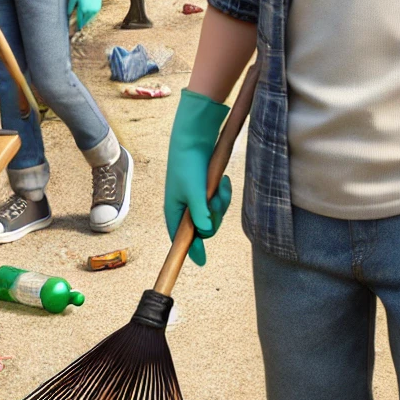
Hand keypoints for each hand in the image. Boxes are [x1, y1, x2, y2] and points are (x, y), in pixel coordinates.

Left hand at [67, 0, 101, 29]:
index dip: (77, 26)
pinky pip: (94, 15)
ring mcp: (96, 8)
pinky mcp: (99, 6)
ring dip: (87, 22)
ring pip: (91, 19)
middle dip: (82, 25)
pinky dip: (90, 17)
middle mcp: (91, 11)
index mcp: (83, 9)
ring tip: (82, 25)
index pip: (80, 21)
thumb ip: (70, 8)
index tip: (75, 32)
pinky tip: (87, 17)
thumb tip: (68, 16)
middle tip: (78, 30)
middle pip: (86, 22)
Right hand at [164, 89, 233, 265]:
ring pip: (214, 212)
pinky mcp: (207, 188)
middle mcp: (185, 207)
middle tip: (215, 200)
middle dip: (214, 216)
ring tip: (222, 186)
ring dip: (221, 202)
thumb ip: (200, 214)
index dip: (191, 250)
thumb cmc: (189, 165)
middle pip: (204, 227)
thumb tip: (206, 233)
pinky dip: (224, 192)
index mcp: (174, 210)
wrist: (194, 137)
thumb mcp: (195, 192)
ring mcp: (197, 197)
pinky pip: (219, 199)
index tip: (201, 262)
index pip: (181, 238)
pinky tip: (225, 182)